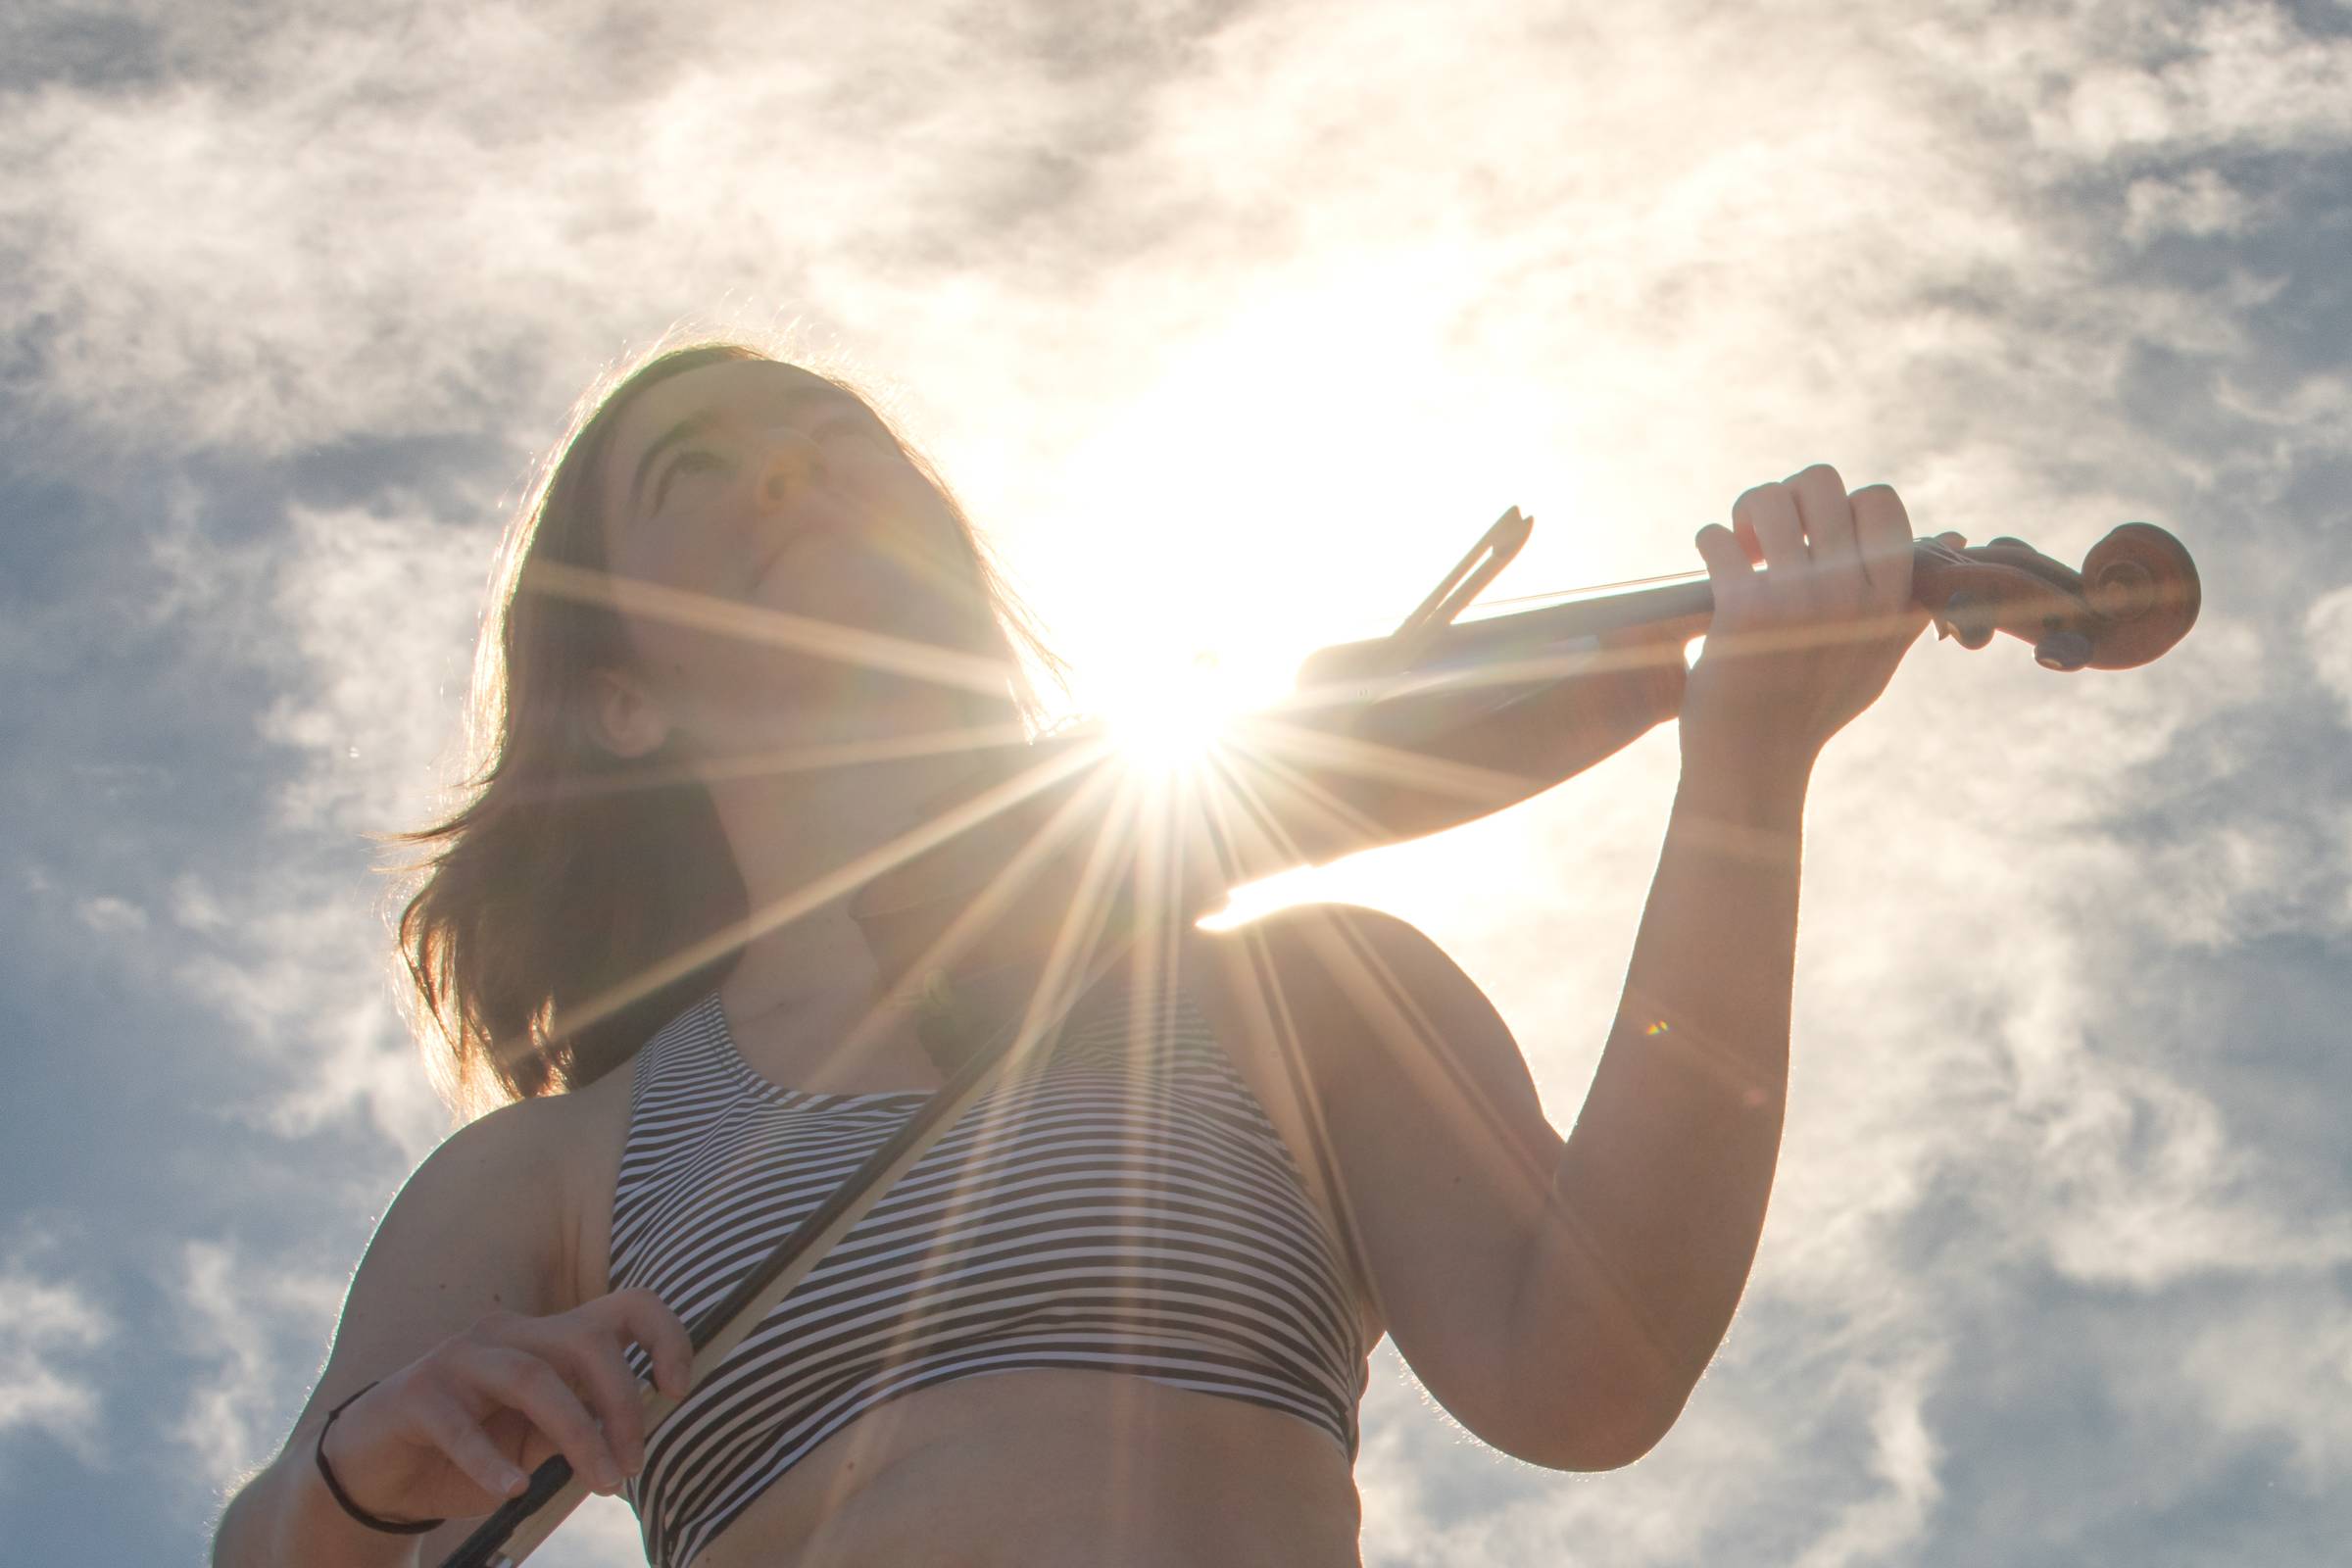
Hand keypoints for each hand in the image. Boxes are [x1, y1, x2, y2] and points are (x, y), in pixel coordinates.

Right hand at [316, 1289, 691, 1526]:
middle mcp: (508, 1334)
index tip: (679, 1388)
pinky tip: (513, 1489)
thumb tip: (637, 1435)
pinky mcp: (415, 1394)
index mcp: (547, 1338)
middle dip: (622, 1404)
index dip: (664, 1337)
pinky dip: (491, 1460)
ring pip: (533, 1378)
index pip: (624, 1307)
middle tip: (631, 1466)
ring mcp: (459, 1358)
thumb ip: (582, 1429)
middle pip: (585, 1342)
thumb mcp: (536, 1445)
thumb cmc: (468, 1457)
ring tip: (602, 1484)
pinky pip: (460, 1425)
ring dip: (577, 1434)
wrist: (374, 1477)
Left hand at [1680, 466, 1961, 777]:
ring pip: (1768, 498)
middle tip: (1769, 536)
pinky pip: (1716, 537)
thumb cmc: (1814, 707)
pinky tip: (1712, 566)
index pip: (1879, 500)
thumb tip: (1953, 536)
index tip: (1817, 539)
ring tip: (1740, 545)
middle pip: (1820, 481)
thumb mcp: (1878, 655)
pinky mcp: (1743, 609)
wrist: (1756, 760)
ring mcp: (1798, 598)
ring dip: (1745, 511)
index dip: (1841, 505)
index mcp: (1889, 596)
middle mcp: (1851, 590)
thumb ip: (1911, 597)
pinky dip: (1708, 541)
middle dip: (1787, 496)